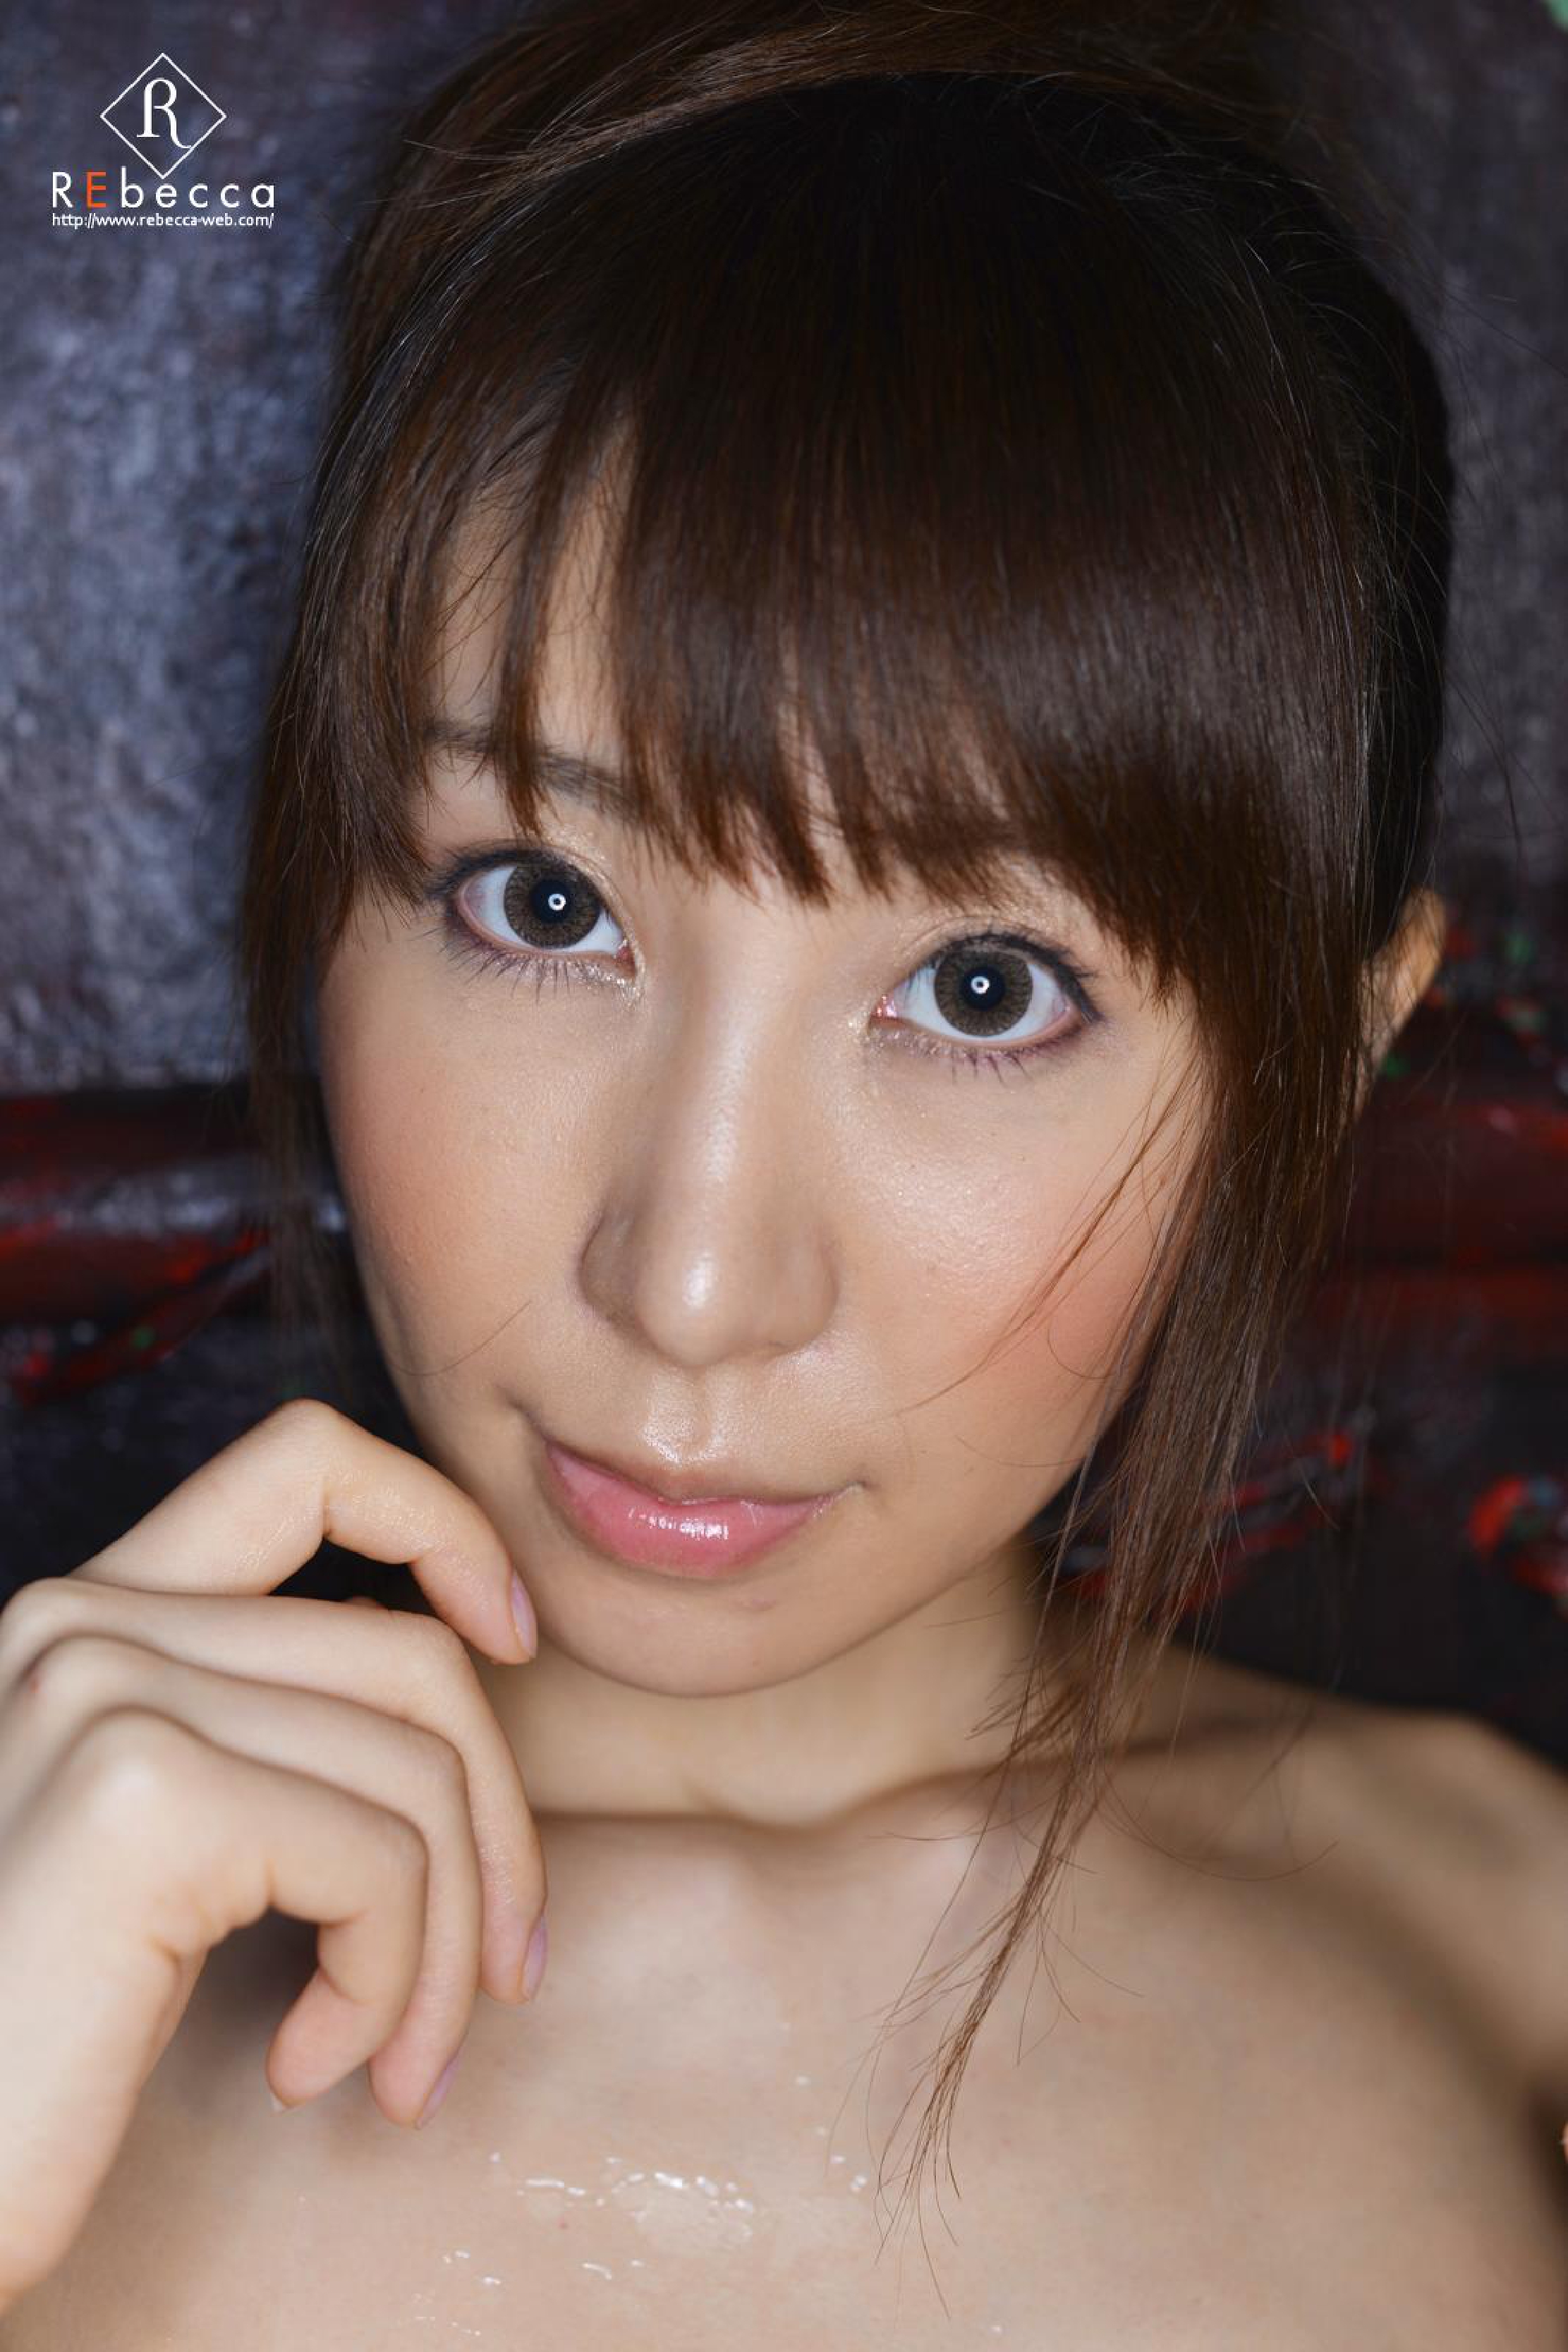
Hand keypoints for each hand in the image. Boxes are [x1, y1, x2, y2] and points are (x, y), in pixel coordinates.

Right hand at [0, 1398, 544, 2312]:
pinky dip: (391, 1988)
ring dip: (448, 1947)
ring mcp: (104, 1692)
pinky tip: (313, 2069)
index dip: (446, 1526)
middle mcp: (81, 1620)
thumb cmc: (38, 2042)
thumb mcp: (155, 1842)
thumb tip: (457, 1668)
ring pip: (420, 1772)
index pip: (305, 1458)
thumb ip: (260, 1724)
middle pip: (410, 1658)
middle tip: (498, 1974)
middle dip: (495, 1830)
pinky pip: (384, 1863)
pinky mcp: (144, 1799)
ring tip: (399, 2059)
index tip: (510, 1642)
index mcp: (85, 1614)